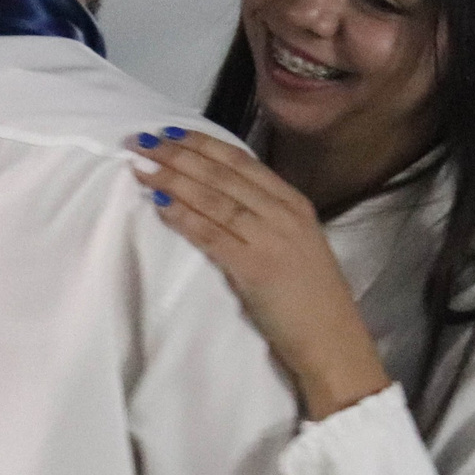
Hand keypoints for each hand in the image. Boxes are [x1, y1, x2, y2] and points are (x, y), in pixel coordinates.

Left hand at [134, 128, 391, 420]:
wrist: (333, 340)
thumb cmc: (310, 299)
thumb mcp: (295, 243)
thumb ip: (264, 217)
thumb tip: (218, 196)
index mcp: (293, 202)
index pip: (241, 161)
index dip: (201, 144)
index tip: (169, 134)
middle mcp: (283, 212)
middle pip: (221, 173)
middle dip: (178, 154)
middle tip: (142, 142)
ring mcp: (270, 237)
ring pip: (213, 198)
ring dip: (173, 180)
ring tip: (141, 168)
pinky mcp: (255, 267)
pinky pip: (211, 233)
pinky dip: (183, 216)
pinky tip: (159, 205)